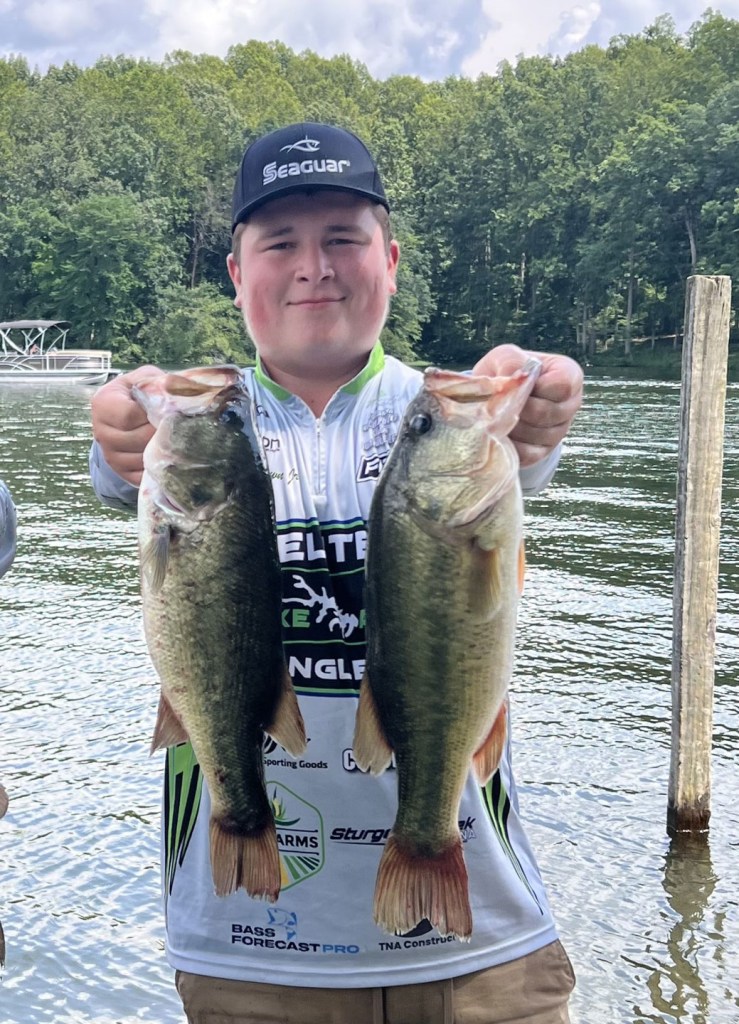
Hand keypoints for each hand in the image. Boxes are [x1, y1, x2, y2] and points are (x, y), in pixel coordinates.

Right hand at [91, 365, 164, 485]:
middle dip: (160, 433)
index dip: (152, 415)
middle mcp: (100, 432)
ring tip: (173, 440)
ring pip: (141, 459)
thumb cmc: (141, 394)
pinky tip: (167, 456)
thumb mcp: (145, 378)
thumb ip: (155, 382)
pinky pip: (142, 475)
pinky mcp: (121, 472)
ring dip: (161, 450)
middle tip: (177, 427)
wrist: (129, 416)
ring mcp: (109, 455)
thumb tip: (173, 392)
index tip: (166, 411)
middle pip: (137, 439)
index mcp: (103, 404)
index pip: (129, 415)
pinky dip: (158, 468)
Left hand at [472, 344, 582, 466]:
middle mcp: (570, 404)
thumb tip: (512, 379)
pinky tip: (499, 432)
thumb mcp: (506, 357)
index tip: (519, 384)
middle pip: (546, 413)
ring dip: (511, 426)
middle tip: (498, 403)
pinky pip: (527, 453)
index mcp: (568, 375)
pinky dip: (509, 444)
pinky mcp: (543, 451)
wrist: (498, 396)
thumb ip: (510, 361)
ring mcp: (559, 430)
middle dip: (518, 408)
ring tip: (496, 416)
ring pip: (536, 435)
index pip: (562, 385)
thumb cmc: (506, 372)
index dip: (537, 387)